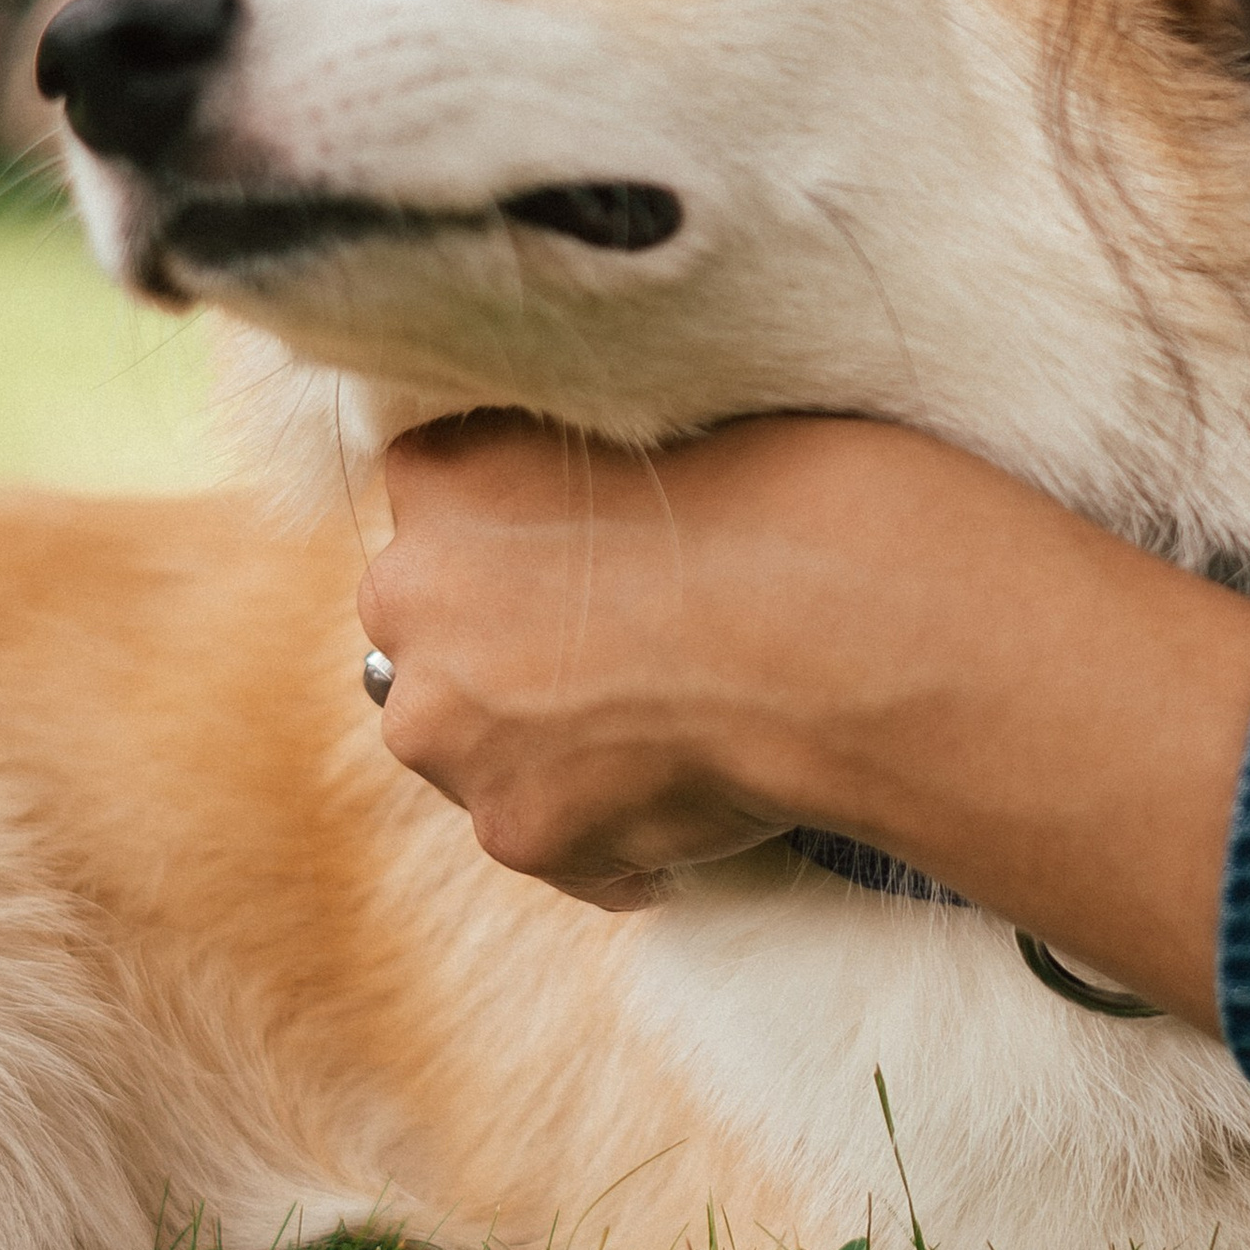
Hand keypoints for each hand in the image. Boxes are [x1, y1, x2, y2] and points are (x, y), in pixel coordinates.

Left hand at [357, 410, 1249, 1026]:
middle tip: (629, 647)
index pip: (439, 502)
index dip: (520, 531)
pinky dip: (610, 826)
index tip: (593, 552)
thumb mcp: (659, 413)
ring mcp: (452, 726)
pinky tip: (700, 786)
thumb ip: (576, 456)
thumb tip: (584, 494)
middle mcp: (408, 599)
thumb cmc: (783, 488)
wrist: (841, 620)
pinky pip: (552, 837)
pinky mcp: (515, 830)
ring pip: (474, 744)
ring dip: (545, 742)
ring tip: (671, 722)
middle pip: (432, 633)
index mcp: (438, 472)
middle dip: (509, 646)